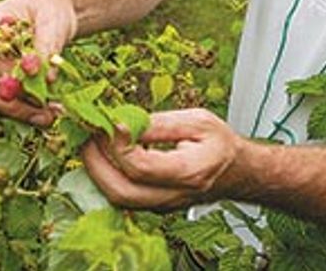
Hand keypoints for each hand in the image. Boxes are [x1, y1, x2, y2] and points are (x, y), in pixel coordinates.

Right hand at [0, 0, 77, 125]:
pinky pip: (7, 102)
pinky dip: (27, 111)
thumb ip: (47, 46)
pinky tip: (49, 114)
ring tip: (49, 116)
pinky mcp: (2, 82)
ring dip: (19, 110)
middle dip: (10, 100)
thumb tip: (46, 78)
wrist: (55, 16)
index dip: (6, 67)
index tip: (33, 75)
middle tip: (42, 109)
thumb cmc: (51, 12)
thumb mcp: (53, 21)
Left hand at [82, 108, 246, 210]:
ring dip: (98, 171)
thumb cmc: (220, 144)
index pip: (141, 167)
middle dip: (96, 163)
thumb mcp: (197, 120)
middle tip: (88, 135)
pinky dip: (108, 176)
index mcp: (189, 173)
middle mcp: (175, 196)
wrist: (237, 171)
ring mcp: (163, 205)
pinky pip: (123, 196)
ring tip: (93, 141)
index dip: (119, 145)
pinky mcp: (154, 205)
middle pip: (122, 192)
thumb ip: (159, 124)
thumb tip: (123, 122)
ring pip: (118, 199)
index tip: (109, 122)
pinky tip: (105, 153)